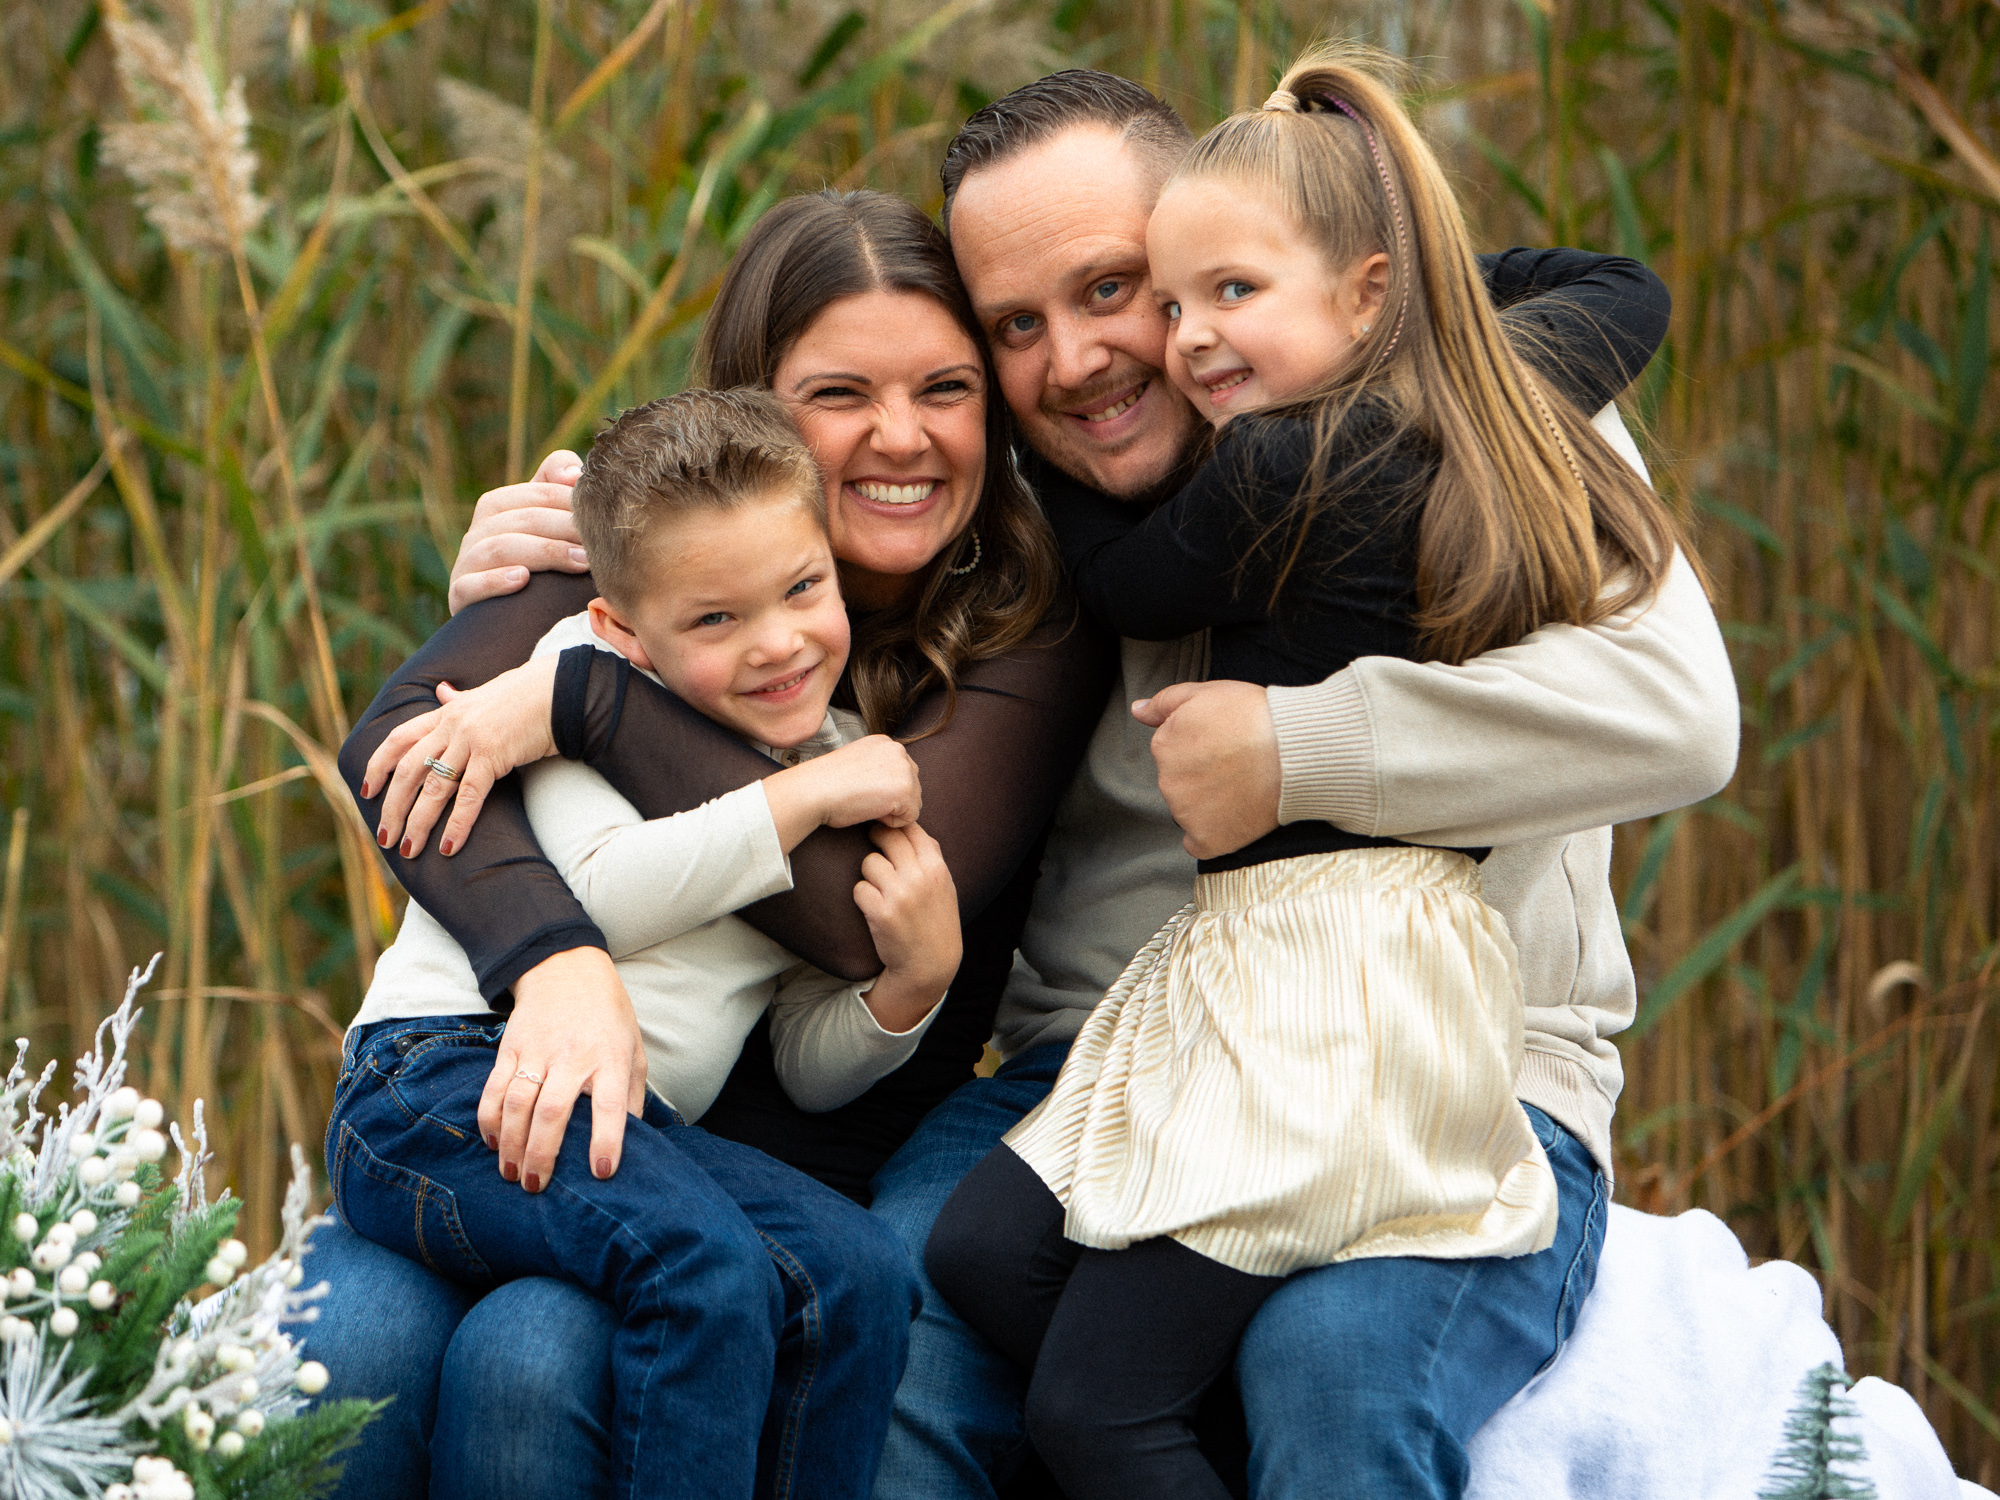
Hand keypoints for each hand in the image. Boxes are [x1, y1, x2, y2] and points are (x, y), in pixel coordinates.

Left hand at [363, 656, 559, 857]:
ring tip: (407, 849)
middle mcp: (452, 725)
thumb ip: (456, 700)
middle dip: (392, 807)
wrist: (559, 689)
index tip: (366, 791)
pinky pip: (469, 795)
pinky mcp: (494, 754)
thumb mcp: (483, 695)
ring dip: (417, 822)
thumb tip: (441, 691)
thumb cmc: (525, 695)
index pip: (398, 739)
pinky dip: (457, 824)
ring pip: (433, 787)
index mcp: (446, 712)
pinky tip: (448, 847)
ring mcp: (471, 739)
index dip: (377, 766)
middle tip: (384, 836)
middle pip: (408, 770)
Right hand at [448, 450, 589, 613]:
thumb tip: (572, 473)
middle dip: (563, 528)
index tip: (603, 517)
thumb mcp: (550, 525)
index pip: (537, 493)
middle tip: (599, 544)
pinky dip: (494, 580)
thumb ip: (559, 487)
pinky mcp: (459, 596)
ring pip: (498, 548)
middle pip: (521, 520)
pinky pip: (469, 584)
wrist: (506, 618)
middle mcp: (478, 531)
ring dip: (543, 553)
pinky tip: (522, 580)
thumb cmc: (540, 566)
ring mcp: (466, 563)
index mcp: (498, 506)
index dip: (570, 502)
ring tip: (580, 562)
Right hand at [478, 947, 647, 1190]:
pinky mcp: (510, 1048)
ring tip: (512, 1174)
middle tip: (536, 1186)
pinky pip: (494, 1088)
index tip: (600, 1172)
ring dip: (511, 1143)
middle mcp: (574, 1056)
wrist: (567, 969)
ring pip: (518, 1103)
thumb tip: (634, 1141)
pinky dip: (489, 1118)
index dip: (606, 1140)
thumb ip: (632, 1095)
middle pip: (554, 1111)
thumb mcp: (633, 1050)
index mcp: (610, 1059)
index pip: (610, 1105)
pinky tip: (493, 1142)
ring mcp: (538, 1051)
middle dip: (542, 1153)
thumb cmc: (608, 1017)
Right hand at [760, 735, 922, 849]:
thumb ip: (876, 768)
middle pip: (912, 787)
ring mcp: (904, 769)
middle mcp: (898, 750)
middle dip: (891, 799)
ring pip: (913, 802)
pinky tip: (869, 811)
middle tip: (861, 797)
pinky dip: (890, 822)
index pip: (901, 773)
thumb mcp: (856, 763)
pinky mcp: (906, 790)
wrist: (814, 789)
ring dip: (891, 810)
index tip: (860, 789)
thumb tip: (887, 787)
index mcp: (885, 742)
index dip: (883, 789)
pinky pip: (909, 818)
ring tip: (864, 802)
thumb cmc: (825, 783)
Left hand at [852, 823, 960, 1031]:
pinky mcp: (881, 913)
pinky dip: (863, 897)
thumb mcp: (945, 886)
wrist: (930, 964)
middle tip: (873, 845)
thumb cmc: (936, 921)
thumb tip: (910, 824)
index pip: (912, 828)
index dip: (896, 825)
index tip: (887, 828)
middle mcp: (920, 878)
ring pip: (869, 863)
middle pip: (887, 837)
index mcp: (937, 868)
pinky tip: (873, 907)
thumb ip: (931, 856)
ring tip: (879, 889)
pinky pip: (859, 888)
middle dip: (876, 838)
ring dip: (869, 874)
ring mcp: (900, 895)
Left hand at [1131, 680, 1281, 859]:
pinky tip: (1234, 817)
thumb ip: (1164, 702)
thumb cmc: (1255, 716)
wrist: (1294, 750)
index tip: (1224, 743)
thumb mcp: (1206, 692)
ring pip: (1189, 811)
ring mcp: (1186, 814)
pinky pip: (1199, 843)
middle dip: (1202, 775)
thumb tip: (1137, 710)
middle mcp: (1168, 782)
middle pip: (1179, 782)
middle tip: (1236, 763)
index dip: (1200, 746)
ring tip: (1242, 785)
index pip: (1171, 752)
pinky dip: (1213, 835)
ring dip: (1209, 803)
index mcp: (1163, 746)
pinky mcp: (1208, 839)